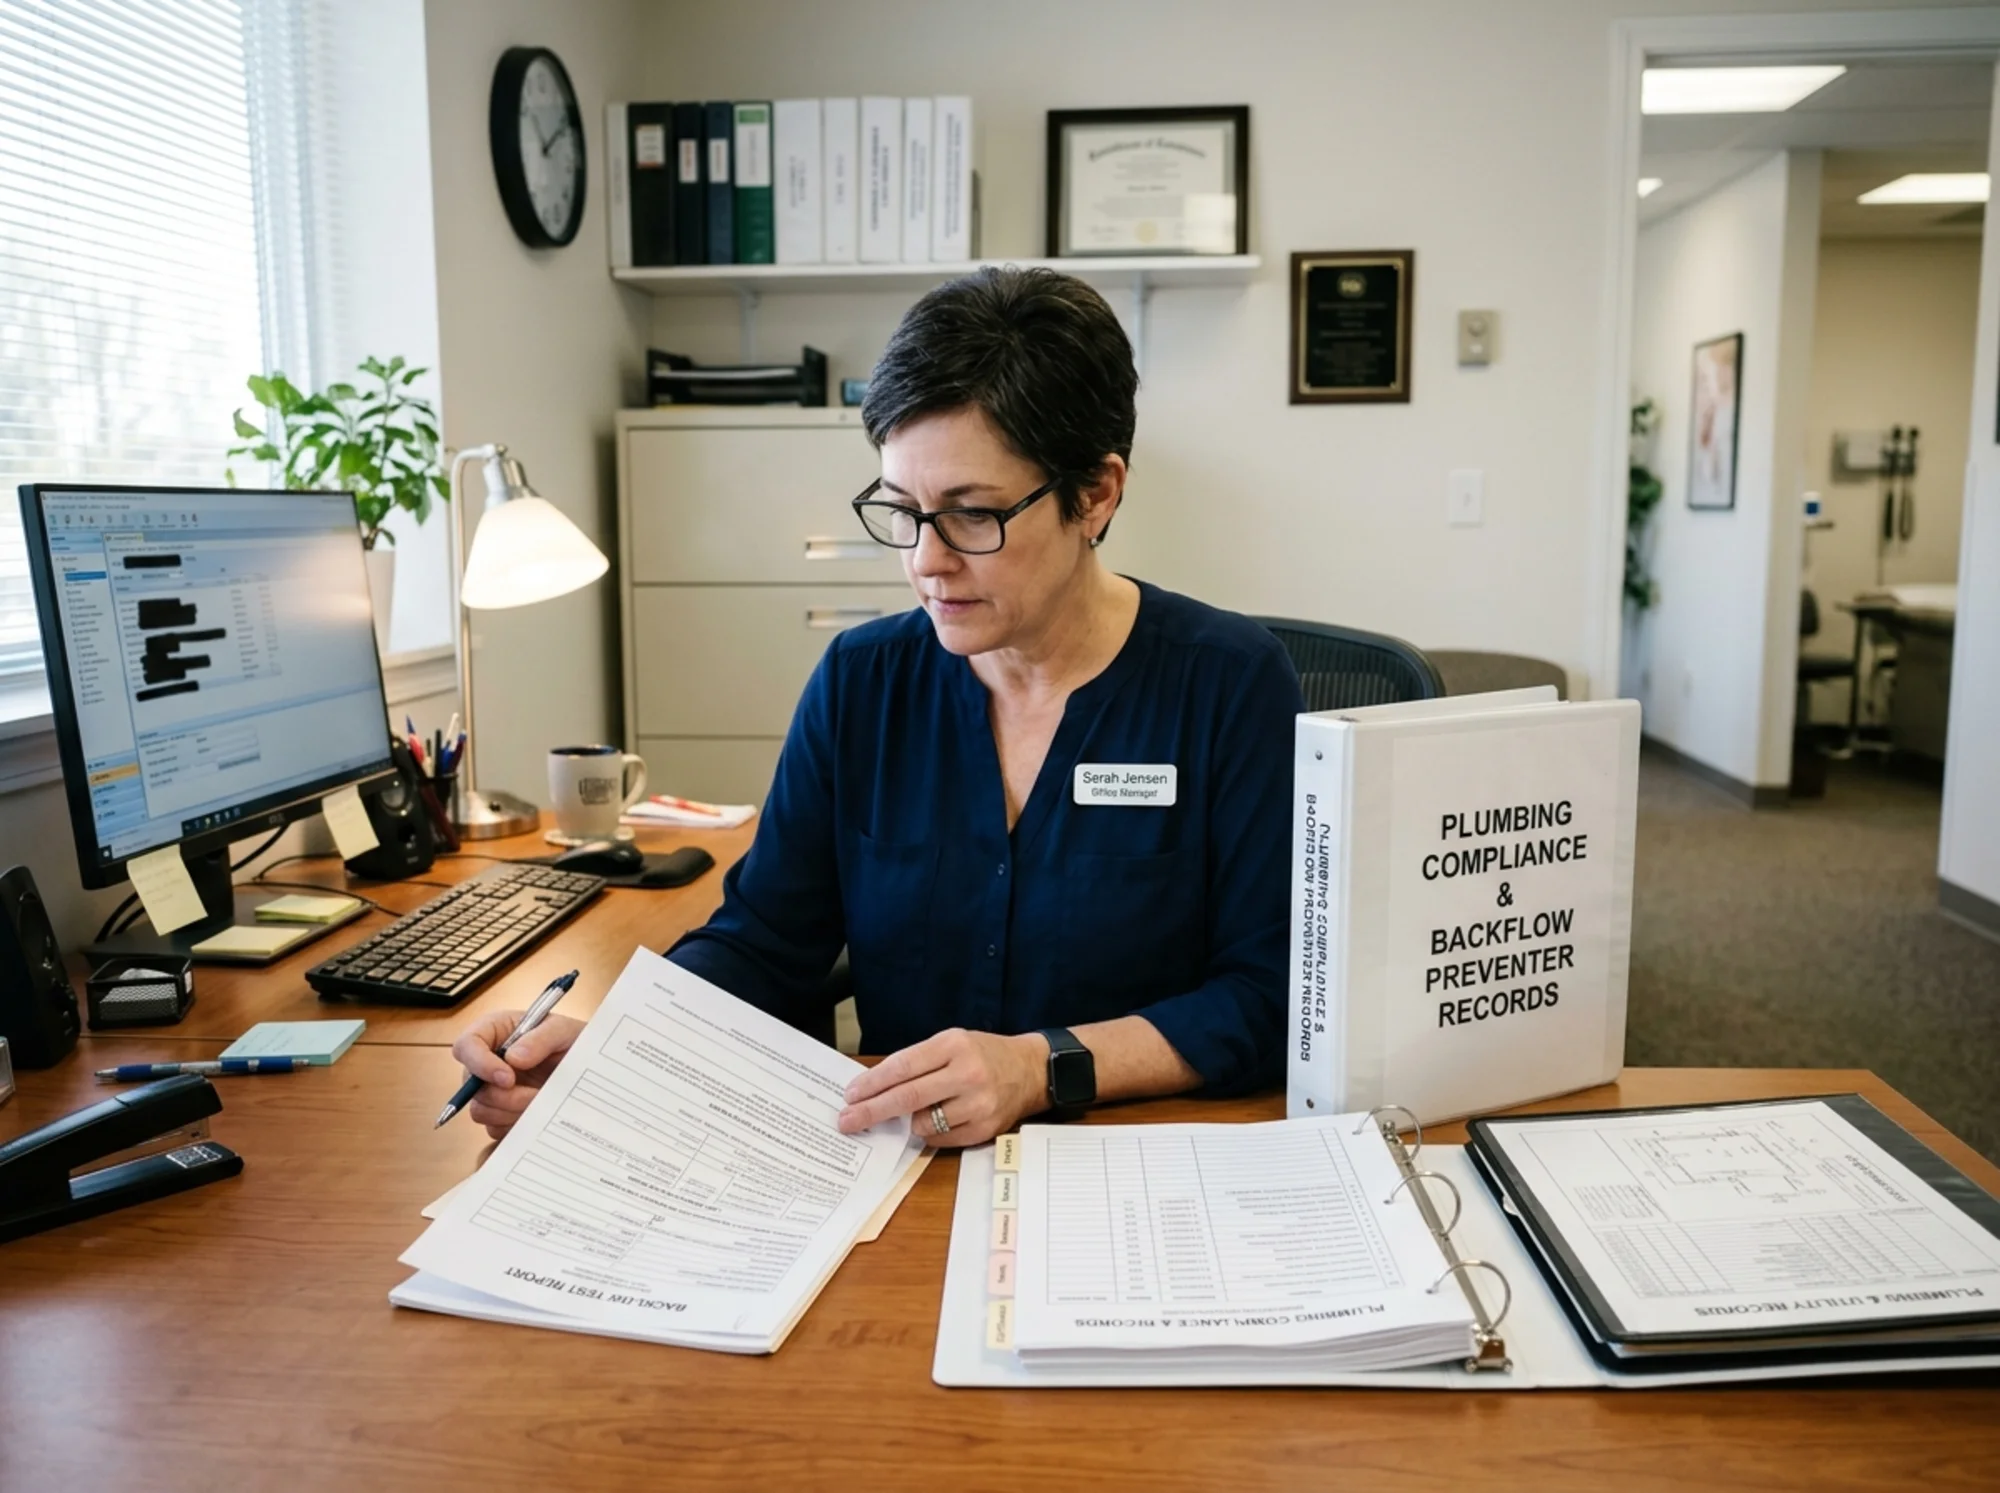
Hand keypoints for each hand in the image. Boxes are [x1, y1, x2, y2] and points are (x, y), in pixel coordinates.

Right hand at [448, 1010, 585, 1139]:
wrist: (588, 1067)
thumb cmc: (572, 1041)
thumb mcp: (563, 1030)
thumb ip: (540, 1038)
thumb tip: (513, 1059)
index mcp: (494, 1032)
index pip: (466, 1046)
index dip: (480, 1064)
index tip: (508, 1078)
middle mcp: (486, 1061)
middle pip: (471, 1086)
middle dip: (504, 1096)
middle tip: (536, 1095)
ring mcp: (492, 1089)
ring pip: (481, 1110)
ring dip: (511, 1112)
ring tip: (541, 1101)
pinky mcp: (501, 1113)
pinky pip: (495, 1128)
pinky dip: (516, 1124)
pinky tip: (537, 1112)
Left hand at [836, 1028, 1049, 1147]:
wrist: (1030, 1070)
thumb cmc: (982, 1054)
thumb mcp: (951, 1043)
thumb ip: (917, 1062)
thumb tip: (873, 1088)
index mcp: (954, 1045)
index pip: (903, 1067)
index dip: (872, 1083)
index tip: (850, 1095)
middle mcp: (967, 1074)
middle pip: (907, 1098)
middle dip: (871, 1111)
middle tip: (847, 1121)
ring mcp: (978, 1104)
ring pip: (922, 1123)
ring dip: (907, 1122)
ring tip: (913, 1112)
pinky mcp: (985, 1129)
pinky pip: (940, 1139)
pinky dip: (929, 1132)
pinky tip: (936, 1119)